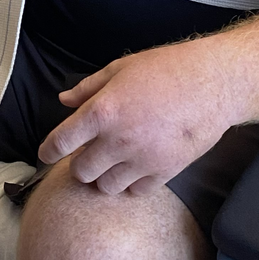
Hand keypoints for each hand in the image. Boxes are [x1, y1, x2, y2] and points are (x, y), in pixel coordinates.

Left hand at [38, 39, 235, 196]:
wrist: (212, 84)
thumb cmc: (165, 69)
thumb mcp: (119, 68)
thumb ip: (88, 88)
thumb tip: (64, 101)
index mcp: (101, 111)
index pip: (60, 142)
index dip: (48, 151)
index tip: (46, 154)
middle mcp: (117, 141)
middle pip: (81, 172)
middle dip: (79, 164)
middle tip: (87, 153)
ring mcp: (141, 160)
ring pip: (106, 187)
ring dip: (104, 176)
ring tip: (112, 162)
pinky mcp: (164, 172)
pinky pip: (136, 191)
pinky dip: (132, 183)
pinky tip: (136, 168)